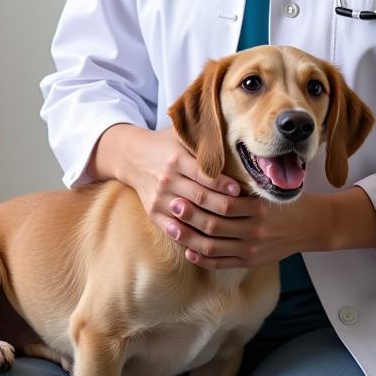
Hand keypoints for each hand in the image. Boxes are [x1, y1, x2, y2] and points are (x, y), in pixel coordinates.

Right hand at [105, 125, 242, 247]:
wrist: (132, 157)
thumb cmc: (166, 144)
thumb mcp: (181, 134)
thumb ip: (204, 137)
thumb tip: (234, 134)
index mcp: (176, 158)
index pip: (204, 174)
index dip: (223, 183)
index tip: (240, 190)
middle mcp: (166, 179)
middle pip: (200, 197)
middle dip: (224, 206)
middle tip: (243, 213)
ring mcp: (159, 197)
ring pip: (190, 216)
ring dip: (211, 225)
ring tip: (232, 229)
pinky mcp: (153, 212)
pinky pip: (173, 229)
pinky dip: (189, 237)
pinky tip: (207, 241)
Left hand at [163, 187, 329, 269]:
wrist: (311, 226)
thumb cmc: (285, 200)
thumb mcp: (268, 187)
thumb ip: (243, 180)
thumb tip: (213, 161)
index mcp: (258, 208)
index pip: (224, 204)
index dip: (202, 199)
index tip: (183, 190)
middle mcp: (254, 230)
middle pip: (215, 226)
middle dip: (191, 217)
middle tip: (172, 205)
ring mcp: (252, 248)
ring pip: (214, 247)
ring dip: (190, 239)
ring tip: (172, 228)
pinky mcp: (250, 261)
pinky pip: (223, 263)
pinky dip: (204, 259)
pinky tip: (189, 252)